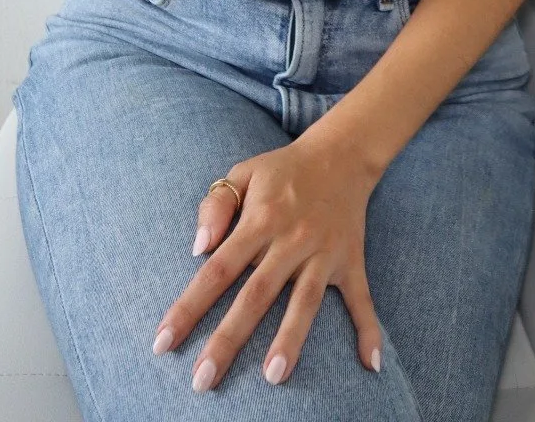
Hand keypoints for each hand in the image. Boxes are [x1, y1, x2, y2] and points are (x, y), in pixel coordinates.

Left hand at [151, 130, 383, 393]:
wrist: (342, 153)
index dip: (189, 306)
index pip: (218, 268)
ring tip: (272, 378)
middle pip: (256, 294)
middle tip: (203, 382)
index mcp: (260, 218)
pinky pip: (360, 298)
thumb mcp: (243, 173)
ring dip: (289, 339)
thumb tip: (198, 247)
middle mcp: (291, 238)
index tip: (163, 342)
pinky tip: (371, 363)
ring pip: (305, 301)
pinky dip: (368, 329)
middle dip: (228, 338)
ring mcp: (323, 252)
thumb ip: (216, 205)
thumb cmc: (283, 169)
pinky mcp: (350, 260)